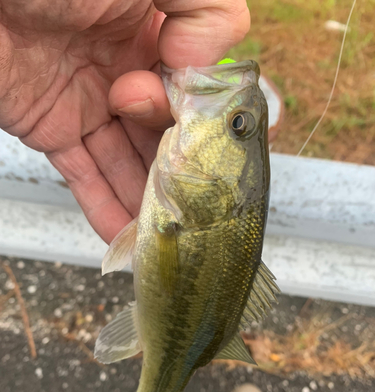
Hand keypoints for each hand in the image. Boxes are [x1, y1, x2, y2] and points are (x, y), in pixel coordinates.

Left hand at [0, 0, 249, 242]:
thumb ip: (204, 11)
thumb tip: (204, 71)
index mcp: (153, 31)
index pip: (194, 90)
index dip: (198, 118)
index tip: (193, 131)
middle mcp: (124, 69)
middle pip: (162, 135)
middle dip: (174, 166)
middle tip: (179, 188)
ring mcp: (87, 103)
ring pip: (125, 163)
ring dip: (146, 202)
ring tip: (168, 237)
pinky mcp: (48, 127)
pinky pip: (82, 175)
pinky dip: (104, 208)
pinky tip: (127, 236)